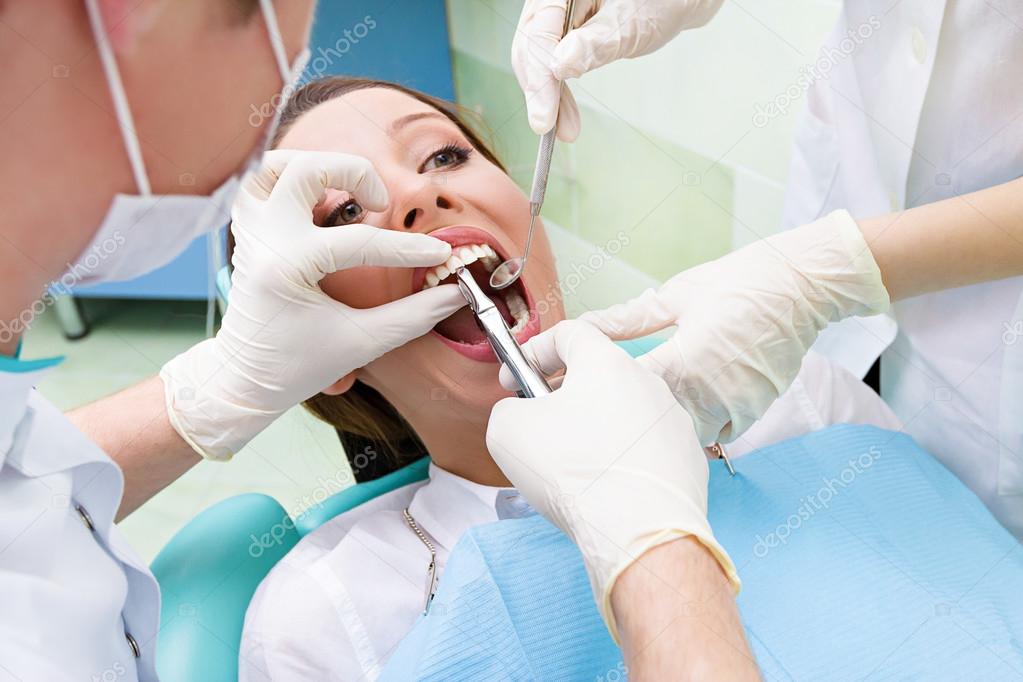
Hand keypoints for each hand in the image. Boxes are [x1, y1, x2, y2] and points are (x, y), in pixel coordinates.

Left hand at [160, 151, 464, 459]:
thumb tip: (456, 292)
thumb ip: (413, 316)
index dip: (408, 247)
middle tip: (379, 203)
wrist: (244, 378)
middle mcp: (263, 241)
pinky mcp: (247, 232)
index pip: (359, 242)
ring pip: (272, 166)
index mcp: (287, 269)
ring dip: (314, 167)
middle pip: (304, 170)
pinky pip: (260, 183)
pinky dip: (291, 180)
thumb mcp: (362, 343)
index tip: (440, 253)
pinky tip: (321, 202)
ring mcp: (249, 232)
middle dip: (353, 173)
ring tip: (345, 192)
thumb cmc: (298, 365)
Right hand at [487, 320, 737, 640]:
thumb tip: (521, 414)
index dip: (534, 352)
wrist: (640, 533)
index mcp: (607, 363)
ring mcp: (673, 422)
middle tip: (541, 426)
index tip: (514, 380)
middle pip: (598, 375)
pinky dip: (623, 460)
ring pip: (624, 413)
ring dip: (596, 428)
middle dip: (565, 395)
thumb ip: (508, 408)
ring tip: (574, 465)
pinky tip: (607, 488)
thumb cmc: (574, 474)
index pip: (568, 333)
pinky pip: (646, 449)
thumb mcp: (508, 431)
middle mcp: (648, 382)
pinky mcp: (689, 459)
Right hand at [512, 0, 723, 139]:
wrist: (675, 4)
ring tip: (563, 128)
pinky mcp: (561, 30)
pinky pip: (548, 60)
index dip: (539, 74)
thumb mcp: (632, 24)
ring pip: (535, 55)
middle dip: (539, 88)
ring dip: (546, 95)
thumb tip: (560, 66)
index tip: (544, 114)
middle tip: (548, 126)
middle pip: (530, 43)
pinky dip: (555, 89)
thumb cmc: (661, 3)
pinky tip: (564, 114)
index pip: (539, 28)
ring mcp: (555, 12)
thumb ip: (596, 42)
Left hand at [583, 210, 889, 444]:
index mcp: (684, 361)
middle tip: (601, 407)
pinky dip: (696, 427)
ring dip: (661, 428)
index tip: (571, 390)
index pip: (623, 391)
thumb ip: (626, 320)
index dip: (592, 391)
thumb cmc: (739, 283)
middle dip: (623, 417)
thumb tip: (583, 328)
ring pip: (682, 436)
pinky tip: (683, 411)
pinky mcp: (755, 412)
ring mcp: (736, 408)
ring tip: (642, 411)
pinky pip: (716, 434)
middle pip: (649, 425)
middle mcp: (710, 394)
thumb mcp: (675, 296)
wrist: (803, 286)